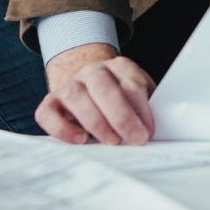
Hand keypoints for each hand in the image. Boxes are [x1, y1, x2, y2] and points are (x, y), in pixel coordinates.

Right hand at [36, 43, 155, 144]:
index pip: (131, 83)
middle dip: (121, 116)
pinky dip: (62, 128)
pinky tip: (80, 140)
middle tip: (135, 139)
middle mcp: (92, 71)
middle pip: (103, 87)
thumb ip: (147, 110)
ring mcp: (69, 85)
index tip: (149, 131)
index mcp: (119, 67)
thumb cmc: (121, 102)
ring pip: (76, 96)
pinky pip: (48, 113)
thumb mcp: (139, 100)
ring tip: (112, 141)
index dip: (141, 109)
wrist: (90, 91)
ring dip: (95, 121)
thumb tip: (162, 130)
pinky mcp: (51, 103)